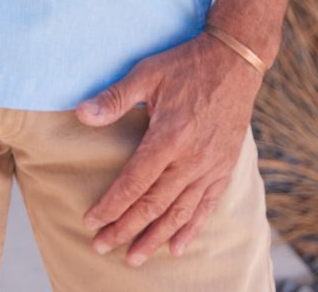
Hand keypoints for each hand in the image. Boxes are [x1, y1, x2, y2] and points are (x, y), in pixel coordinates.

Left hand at [76, 31, 263, 264]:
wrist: (236, 59)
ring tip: (135, 257)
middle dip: (125, 229)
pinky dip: (191, 227)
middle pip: (153, 204)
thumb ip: (115, 97)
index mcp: (168, 137)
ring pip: (179, 211)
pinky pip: (207, 205)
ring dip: (155, 237)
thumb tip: (81, 113)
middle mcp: (190, 158)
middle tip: (102, 247)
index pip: (133, 183)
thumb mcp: (148, 73)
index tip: (92, 222)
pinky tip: (177, 246)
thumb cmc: (187, 64)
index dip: (111, 206)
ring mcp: (210, 165)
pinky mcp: (225, 166)